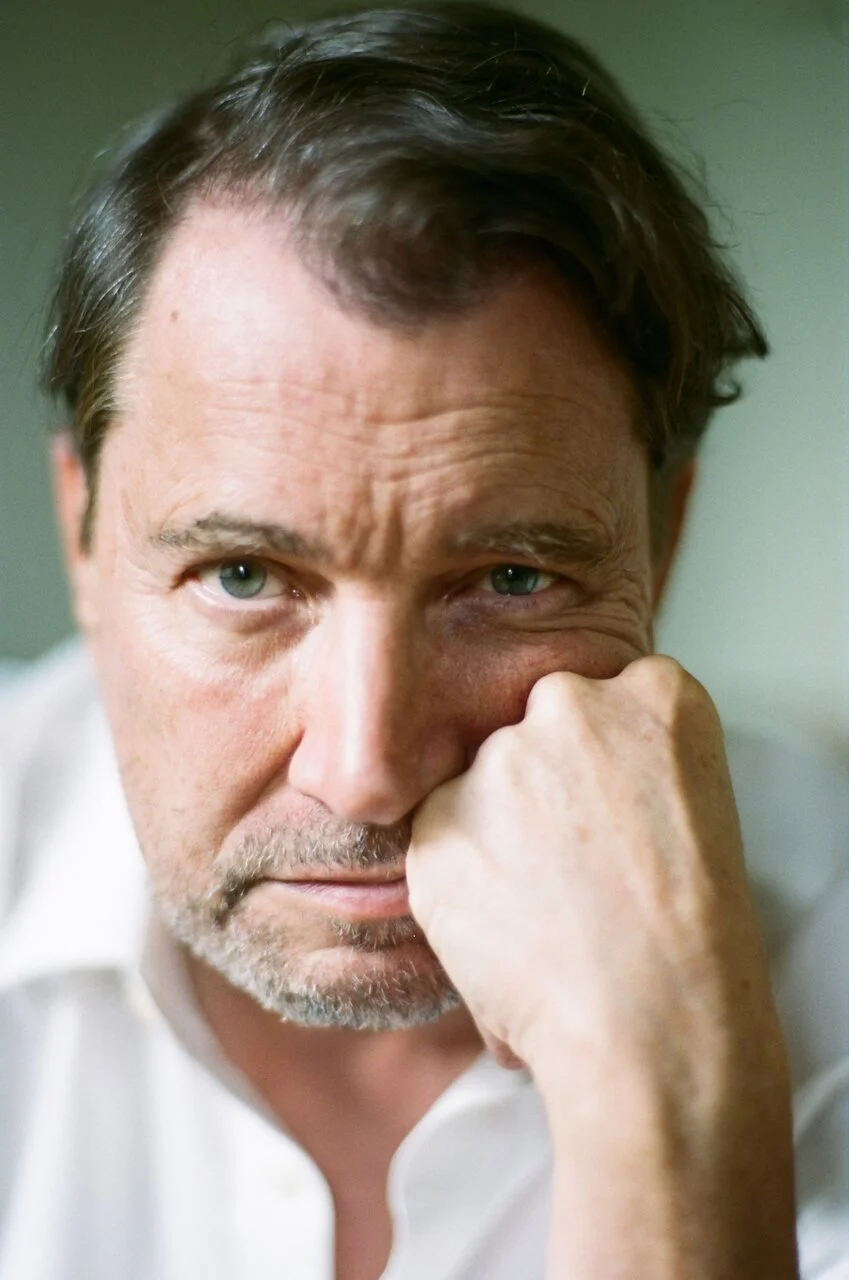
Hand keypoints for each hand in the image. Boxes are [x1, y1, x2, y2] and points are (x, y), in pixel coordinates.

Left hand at [406, 656, 796, 1276]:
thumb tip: (567, 776)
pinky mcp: (438, 816)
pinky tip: (507, 925)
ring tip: (544, 908)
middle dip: (544, 781)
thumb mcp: (691, 811)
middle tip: (573, 861)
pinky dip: (461, 877)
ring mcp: (499, 758)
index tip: (612, 807)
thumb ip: (626, 763)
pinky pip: (442, 835)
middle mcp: (572, 705)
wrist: (651, 1021)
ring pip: (483, 782)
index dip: (606, 763)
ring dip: (498, 829)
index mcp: (657, 696)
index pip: (611, 698)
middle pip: (538, 726)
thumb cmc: (688, 936)